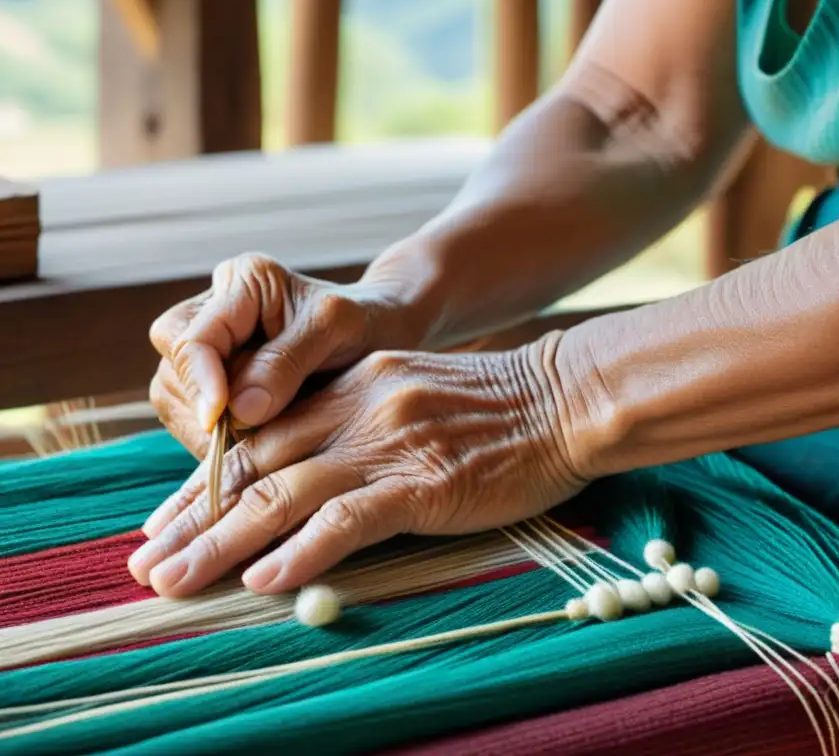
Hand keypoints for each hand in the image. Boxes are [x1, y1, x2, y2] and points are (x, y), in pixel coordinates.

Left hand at [128, 337, 588, 596]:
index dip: (205, 483)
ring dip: (222, 544)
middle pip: (255, 468)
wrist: (565, 397)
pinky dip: (301, 552)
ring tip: (175, 580)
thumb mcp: (415, 393)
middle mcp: (356, 407)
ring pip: (284, 496)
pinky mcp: (423, 482)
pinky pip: (348, 519)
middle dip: (192, 519)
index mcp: (351, 386)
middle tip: (146, 561)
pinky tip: (264, 580)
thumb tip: (316, 472)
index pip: (260, 437)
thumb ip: (362, 420)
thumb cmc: (498, 407)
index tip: (166, 519)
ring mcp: (387, 444)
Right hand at [148, 253, 419, 457]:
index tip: (219, 421)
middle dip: (205, 411)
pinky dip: (218, 438)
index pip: (192, 338)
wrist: (383, 334)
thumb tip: (238, 409)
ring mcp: (210, 346)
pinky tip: (256, 446)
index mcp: (243, 282)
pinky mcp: (214, 378)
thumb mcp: (336, 330)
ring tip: (260, 445)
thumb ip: (287, 362)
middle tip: (248, 442)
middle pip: (174, 370)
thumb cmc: (364, 325)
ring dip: (209, 430)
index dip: (200, 383)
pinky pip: (193, 415)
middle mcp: (215, 308)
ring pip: (175, 397)